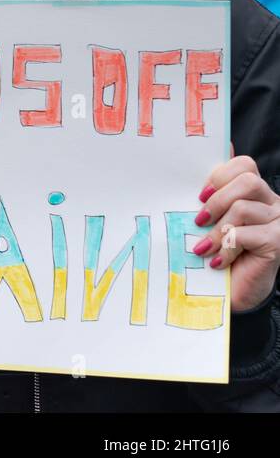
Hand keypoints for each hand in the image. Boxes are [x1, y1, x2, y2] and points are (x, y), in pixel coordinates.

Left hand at [192, 154, 279, 311]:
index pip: (244, 165)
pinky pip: (244, 234)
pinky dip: (225, 248)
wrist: (234, 293)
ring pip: (242, 208)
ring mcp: (279, 222)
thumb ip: (209, 199)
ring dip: (216, 230)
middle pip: (247, 181)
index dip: (220, 175)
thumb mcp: (211, 223)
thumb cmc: (219, 255)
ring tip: (203, 247)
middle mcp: (273, 203)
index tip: (200, 195)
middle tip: (198, 220)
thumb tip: (187, 174)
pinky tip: (217, 262)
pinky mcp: (277, 241)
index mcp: (256, 194)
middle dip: (217, 200)